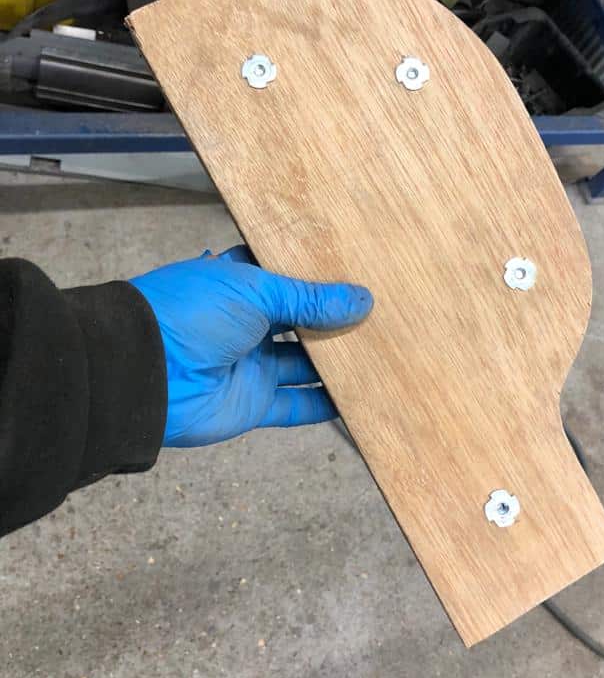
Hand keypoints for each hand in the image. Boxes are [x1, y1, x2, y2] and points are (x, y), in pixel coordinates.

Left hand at [130, 246, 372, 446]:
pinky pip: (297, 405)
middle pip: (302, 322)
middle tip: (382, 313)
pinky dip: (326, 404)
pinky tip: (360, 396)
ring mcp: (251, 364)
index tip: (361, 273)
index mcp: (241, 285)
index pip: (289, 278)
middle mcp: (248, 324)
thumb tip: (360, 299)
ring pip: (305, 363)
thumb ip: (310, 299)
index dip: (320, 278)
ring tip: (383, 350)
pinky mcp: (254, 402)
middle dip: (336, 319)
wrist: (146, 372)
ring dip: (338, 361)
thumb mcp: (255, 291)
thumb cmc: (189, 313)